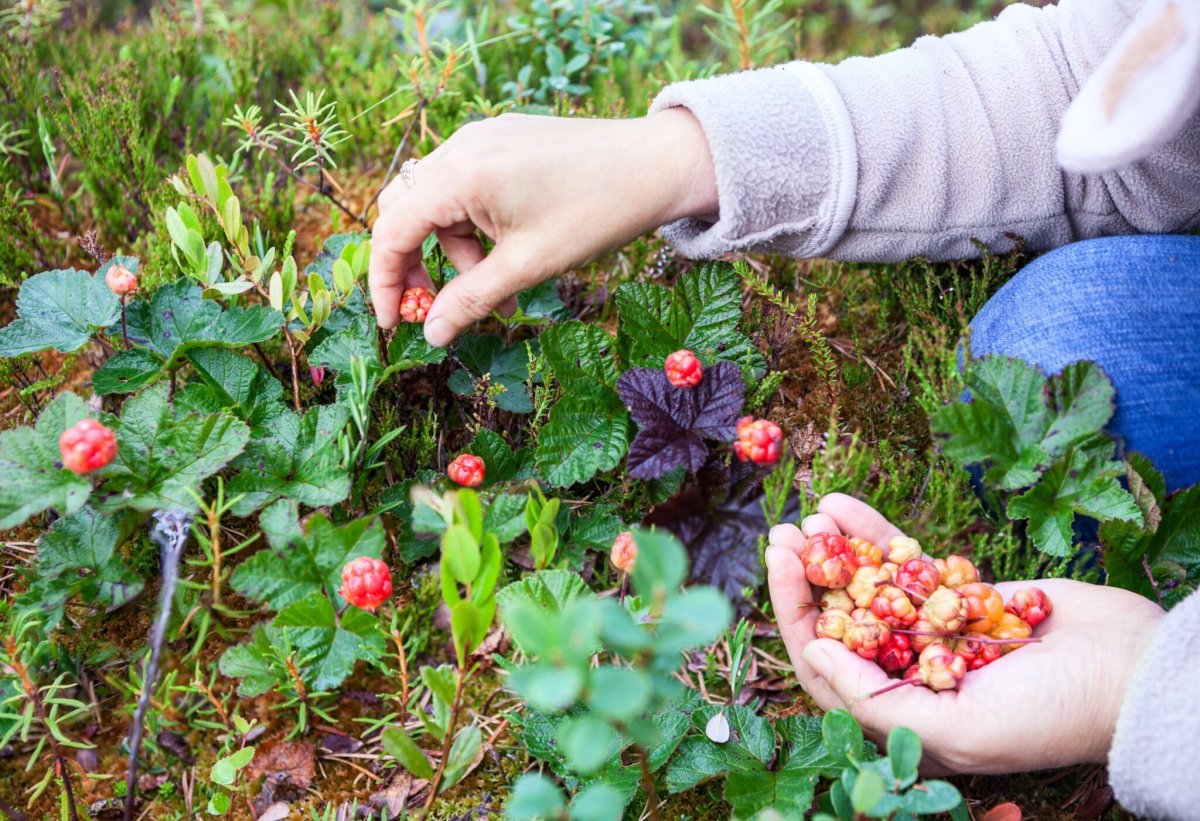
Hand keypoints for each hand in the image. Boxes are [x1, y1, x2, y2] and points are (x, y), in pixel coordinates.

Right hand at [368, 109, 716, 345]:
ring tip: (505, 295)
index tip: (395, 323)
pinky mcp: (503, 140)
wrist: (657, 164)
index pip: (392, 229)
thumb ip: (472, 299)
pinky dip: (477, 228)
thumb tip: (432, 334)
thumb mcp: (529, 266)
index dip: (385, 280)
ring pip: (440, 205)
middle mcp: (462, 146)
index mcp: (462, 174)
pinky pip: (468, 188)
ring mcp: (482, 138)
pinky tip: (512, 257)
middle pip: (406, 212)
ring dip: (458, 254)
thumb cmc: (597, 212)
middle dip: (416, 265)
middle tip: (440, 308)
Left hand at [765, 493, 1164, 774]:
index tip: (778, 564)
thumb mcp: (960, 730)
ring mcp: (934, 630)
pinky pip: (904, 562)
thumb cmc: (1054, 714)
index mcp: (901, 717)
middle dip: (806, 578)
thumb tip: (815, 655)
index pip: (828, 667)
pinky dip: (873, 534)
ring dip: (834, 551)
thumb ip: (879, 700)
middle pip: (839, 621)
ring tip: (809, 516)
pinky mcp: (959, 595)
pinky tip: (840, 505)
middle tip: (782, 534)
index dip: (796, 615)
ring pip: (867, 586)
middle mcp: (910, 674)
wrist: (1137, 670)